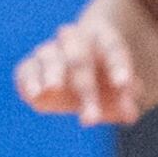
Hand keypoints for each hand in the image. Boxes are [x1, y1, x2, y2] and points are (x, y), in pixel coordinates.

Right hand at [14, 13, 151, 126]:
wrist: (77, 74)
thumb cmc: (104, 82)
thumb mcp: (119, 90)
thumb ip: (125, 100)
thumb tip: (130, 115)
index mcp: (101, 39)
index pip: (111, 48)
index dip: (118, 65)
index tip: (123, 84)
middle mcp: (73, 40)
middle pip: (80, 59)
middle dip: (85, 86)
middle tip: (90, 117)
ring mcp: (49, 52)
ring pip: (50, 56)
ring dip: (53, 73)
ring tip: (54, 88)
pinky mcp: (29, 67)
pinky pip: (26, 69)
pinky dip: (28, 80)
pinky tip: (35, 94)